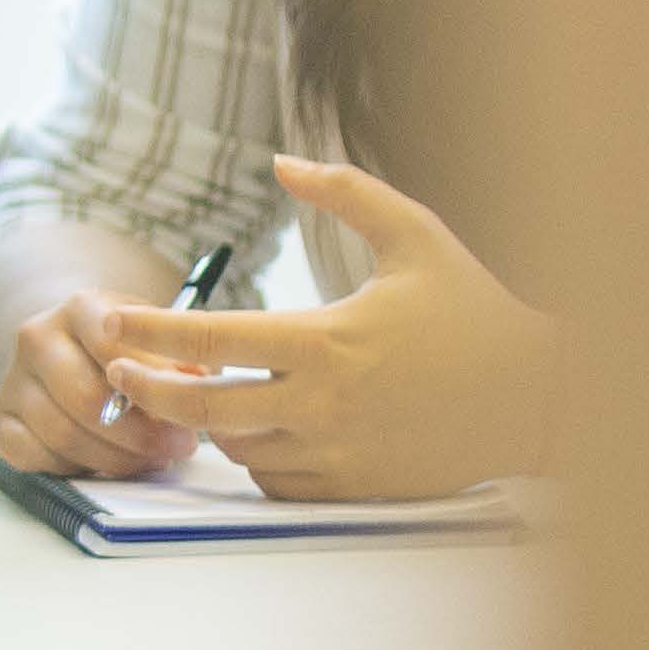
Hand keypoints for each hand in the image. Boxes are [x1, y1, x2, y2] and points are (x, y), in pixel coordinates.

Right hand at [0, 283, 194, 478]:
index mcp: (82, 308)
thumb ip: (184, 358)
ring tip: (149, 459)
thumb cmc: (130, 352)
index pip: (112, 346)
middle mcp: (37, 337)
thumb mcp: (161, 341)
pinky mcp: (0, 421)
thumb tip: (197, 379)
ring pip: (63, 434)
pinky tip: (102, 462)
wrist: (77, 353)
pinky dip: (74, 469)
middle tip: (177, 448)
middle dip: (140, 434)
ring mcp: (14, 380)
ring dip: (115, 459)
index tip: (184, 414)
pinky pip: (32, 458)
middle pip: (86, 397)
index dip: (153, 387)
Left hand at [95, 157, 559, 501]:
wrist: (539, 396)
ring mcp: (338, 453)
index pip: (211, 340)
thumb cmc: (473, 311)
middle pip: (203, 411)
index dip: (150, 333)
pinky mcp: (357, 487)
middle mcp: (322, 404)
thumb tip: (280, 162)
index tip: (109, 325)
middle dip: (150, 392)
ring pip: (239, 449)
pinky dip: (259, 459)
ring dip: (212, 424)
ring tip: (200, 393)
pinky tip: (263, 429)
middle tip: (122, 373)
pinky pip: (279, 482)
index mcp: (325, 341)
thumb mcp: (415, 234)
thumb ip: (344, 192)